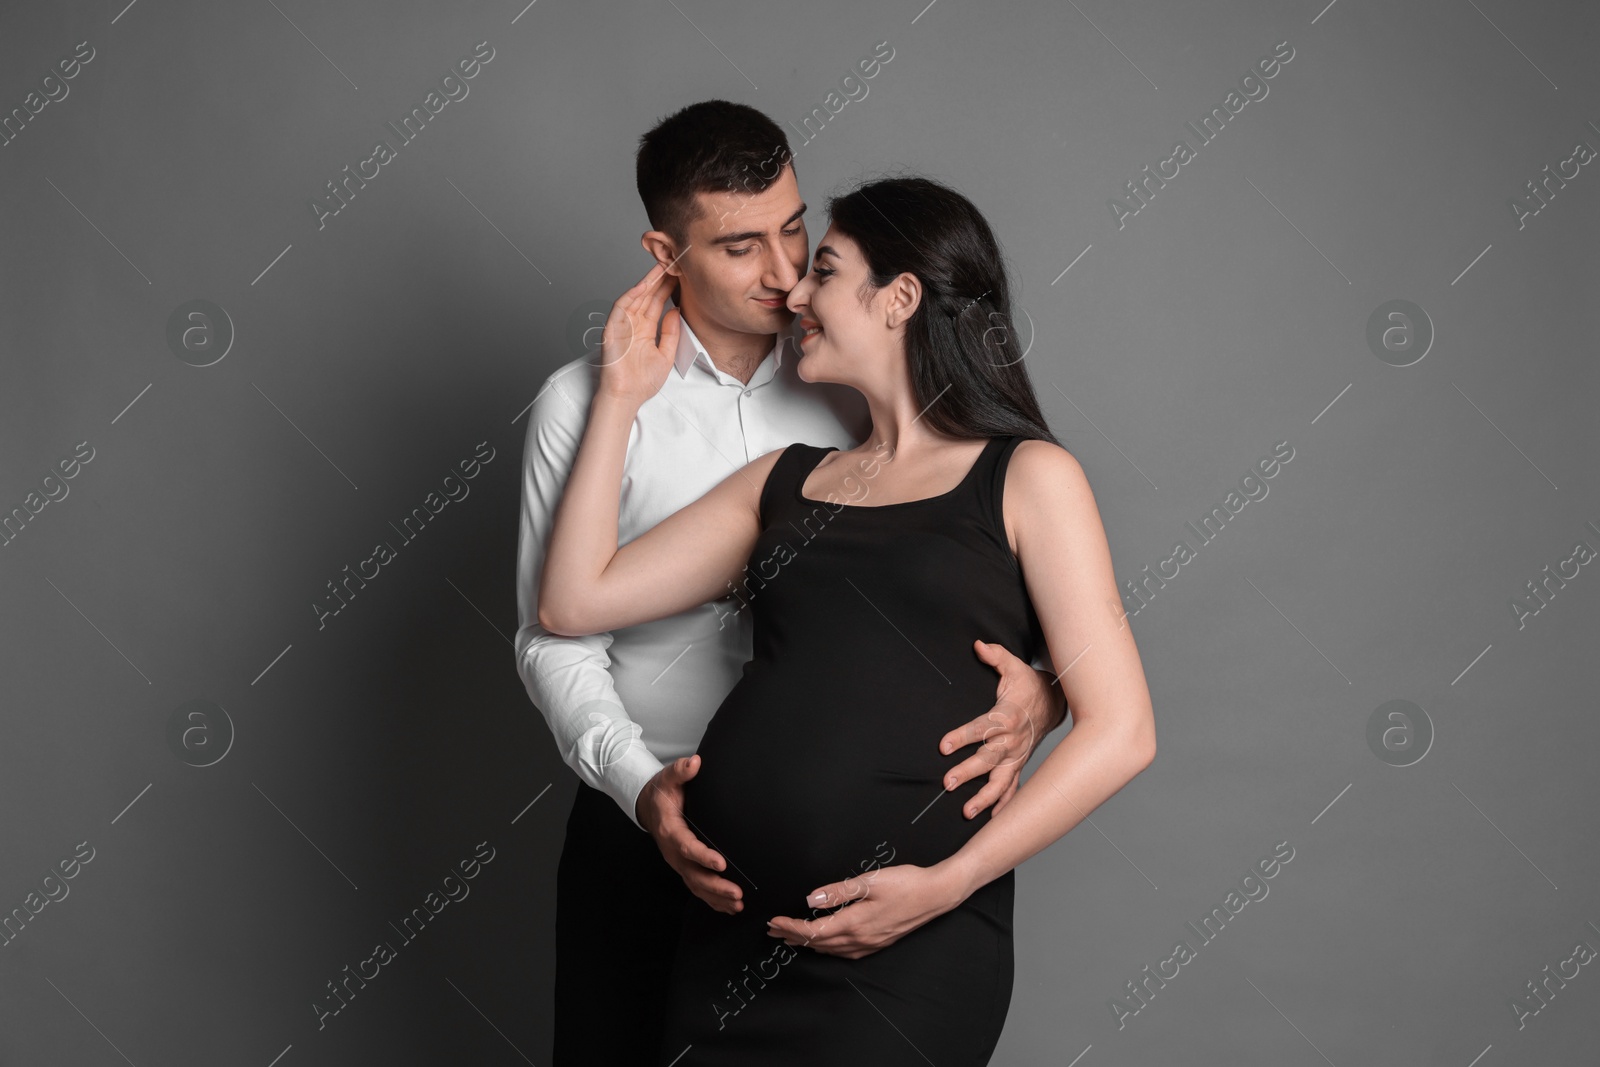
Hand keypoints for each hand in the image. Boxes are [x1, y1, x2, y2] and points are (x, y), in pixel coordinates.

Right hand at [596, 262, 681, 406]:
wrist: (627, 397)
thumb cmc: (643, 382)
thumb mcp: (666, 355)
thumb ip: (671, 333)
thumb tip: (676, 311)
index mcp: (645, 330)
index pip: (657, 303)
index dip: (668, 288)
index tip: (681, 275)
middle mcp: (634, 324)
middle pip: (647, 296)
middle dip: (660, 279)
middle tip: (674, 262)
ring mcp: (622, 325)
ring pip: (635, 296)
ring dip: (648, 281)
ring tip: (662, 266)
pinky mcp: (612, 328)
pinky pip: (621, 307)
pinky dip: (631, 294)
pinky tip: (643, 284)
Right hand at [635, 754, 744, 914]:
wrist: (649, 806)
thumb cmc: (662, 792)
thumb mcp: (668, 778)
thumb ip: (681, 771)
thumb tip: (695, 762)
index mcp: (670, 830)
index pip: (686, 847)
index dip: (703, 856)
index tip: (721, 863)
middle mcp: (673, 852)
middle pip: (693, 874)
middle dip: (715, 886)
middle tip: (737, 893)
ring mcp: (678, 863)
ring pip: (696, 886)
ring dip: (717, 898)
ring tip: (738, 905)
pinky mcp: (685, 867)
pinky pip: (697, 888)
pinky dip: (713, 900)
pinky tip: (730, 908)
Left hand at [765, 863, 964, 958]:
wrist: (936, 894)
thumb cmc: (906, 883)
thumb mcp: (870, 881)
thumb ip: (838, 891)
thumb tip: (811, 899)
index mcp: (854, 923)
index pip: (812, 930)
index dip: (790, 927)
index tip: (773, 921)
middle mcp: (859, 939)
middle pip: (818, 943)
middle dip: (793, 937)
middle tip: (772, 931)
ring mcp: (870, 944)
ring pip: (831, 949)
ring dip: (808, 943)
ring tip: (792, 937)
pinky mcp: (878, 942)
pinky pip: (845, 952)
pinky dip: (828, 947)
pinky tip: (825, 943)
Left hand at [937, 639, 1065, 818]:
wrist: (1054, 701)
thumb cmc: (1029, 684)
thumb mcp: (1013, 666)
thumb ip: (995, 656)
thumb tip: (977, 644)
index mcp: (1006, 717)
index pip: (981, 727)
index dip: (962, 735)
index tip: (943, 745)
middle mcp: (1011, 740)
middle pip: (988, 758)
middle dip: (968, 771)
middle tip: (947, 783)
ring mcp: (1017, 756)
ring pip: (1000, 780)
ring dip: (984, 797)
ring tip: (966, 812)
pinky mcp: (1019, 764)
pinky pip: (1013, 788)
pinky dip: (1004, 805)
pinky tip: (993, 821)